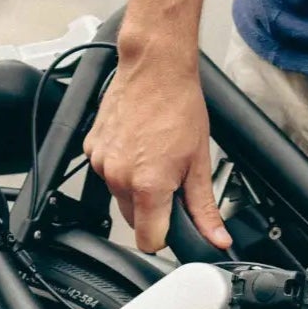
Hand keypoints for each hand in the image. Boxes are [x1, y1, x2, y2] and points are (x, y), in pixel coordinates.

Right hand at [84, 44, 231, 253]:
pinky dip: (121, 167)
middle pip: (135, 220)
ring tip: (153, 155)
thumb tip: (216, 238)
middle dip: (153, 209)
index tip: (174, 223)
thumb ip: (204, 208)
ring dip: (135, 187)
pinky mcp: (91, 149)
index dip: (165, 236)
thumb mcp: (199, 162)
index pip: (149, 241)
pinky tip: (137, 145)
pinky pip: (107, 174)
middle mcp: (119, 178)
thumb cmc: (178, 105)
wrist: (155, 67)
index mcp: (148, 186)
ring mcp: (102, 163)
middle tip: (169, 177)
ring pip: (120, 197)